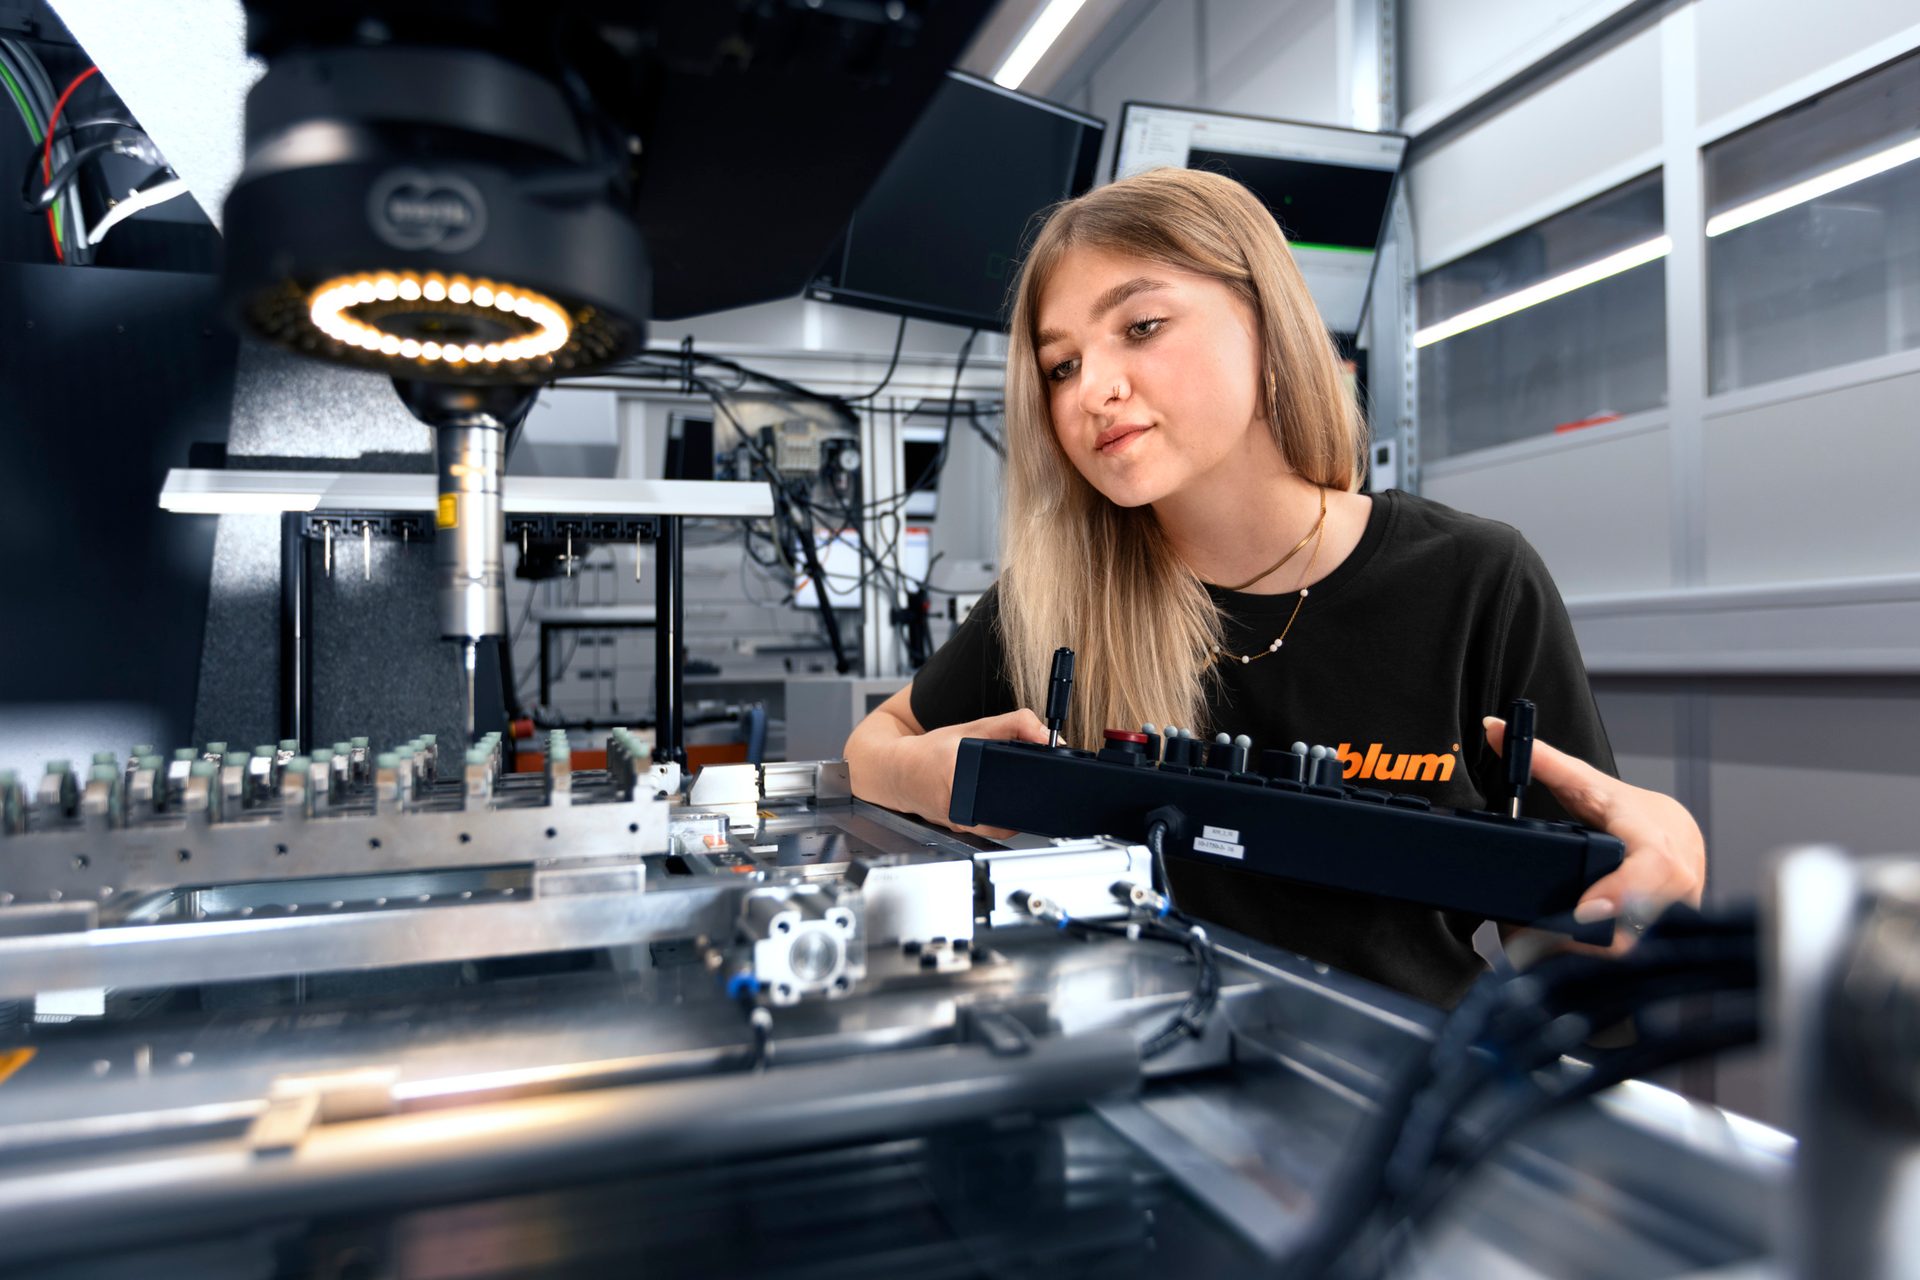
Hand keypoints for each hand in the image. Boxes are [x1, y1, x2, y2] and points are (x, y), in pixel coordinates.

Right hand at [902, 708, 1049, 837]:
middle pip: (1013, 804)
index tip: (1044, 769)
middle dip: (1027, 792)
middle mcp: (958, 802)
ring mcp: (960, 821)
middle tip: (1029, 777)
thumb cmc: (931, 751)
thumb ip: (1015, 724)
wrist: (899, 772)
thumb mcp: (975, 728)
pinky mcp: (962, 830)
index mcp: (959, 771)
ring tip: (1014, 787)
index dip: (1032, 775)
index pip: (1012, 781)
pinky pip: (994, 828)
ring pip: (1006, 821)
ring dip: (1016, 807)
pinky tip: (1000, 800)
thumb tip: (1049, 738)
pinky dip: (1003, 816)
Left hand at [1484, 715, 1704, 952]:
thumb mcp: (1587, 784)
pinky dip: (1600, 959)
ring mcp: (1682, 910)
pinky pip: (1639, 954)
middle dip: (1585, 937)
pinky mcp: (1674, 934)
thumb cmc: (1629, 810)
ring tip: (1537, 951)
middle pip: (1639, 919)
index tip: (1584, 908)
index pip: (1652, 865)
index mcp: (1657, 837)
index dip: (1621, 891)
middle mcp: (1679, 879)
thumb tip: (1495, 731)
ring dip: (1588, 953)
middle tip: (1531, 941)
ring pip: (1638, 945)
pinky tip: (1566, 961)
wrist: (1674, 832)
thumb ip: (1544, 761)